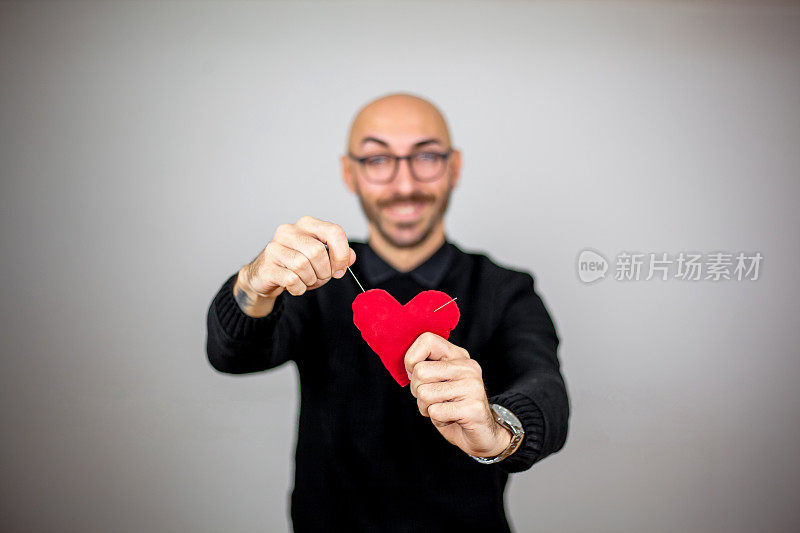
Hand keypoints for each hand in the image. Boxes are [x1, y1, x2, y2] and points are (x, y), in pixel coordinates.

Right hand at [234, 215, 355, 316]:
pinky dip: (299, 288)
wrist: (265, 275)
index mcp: (307, 224)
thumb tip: (351, 257)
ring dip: (311, 280)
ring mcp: (275, 247)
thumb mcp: (321, 258)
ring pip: (303, 265)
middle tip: (321, 277)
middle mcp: (289, 231)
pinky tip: (296, 286)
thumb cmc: (296, 265)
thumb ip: (338, 255)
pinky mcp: (267, 266)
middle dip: (324, 271)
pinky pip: (291, 279)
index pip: (333, 231)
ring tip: (307, 281)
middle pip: (317, 251)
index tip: (340, 269)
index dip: (342, 254)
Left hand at [404, 332, 512, 457]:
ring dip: (426, 408)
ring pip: (424, 393)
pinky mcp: (472, 408)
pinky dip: (437, 419)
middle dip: (417, 390)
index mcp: (458, 356)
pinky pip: (435, 412)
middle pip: (420, 371)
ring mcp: (472, 386)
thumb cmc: (452, 407)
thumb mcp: (438, 382)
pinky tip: (451, 418)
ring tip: (442, 409)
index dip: (411, 359)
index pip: (427, 340)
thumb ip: (425, 369)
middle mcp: (467, 367)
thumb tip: (408, 367)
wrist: (483, 435)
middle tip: (431, 399)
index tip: (415, 374)